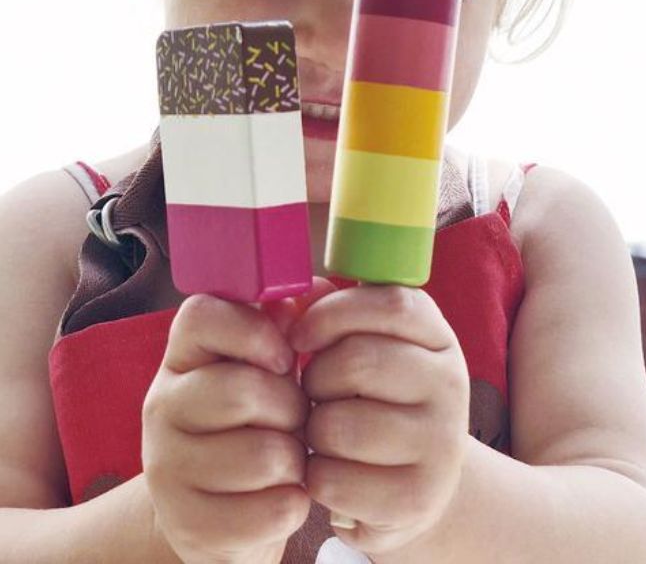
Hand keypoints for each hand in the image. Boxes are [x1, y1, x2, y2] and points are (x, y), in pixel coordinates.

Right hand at [141, 280, 332, 563]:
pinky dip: (294, 504)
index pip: (200, 315)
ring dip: (296, 458)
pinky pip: (270, 510)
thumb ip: (287, 322)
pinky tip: (285, 496)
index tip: (283, 357)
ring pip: (263, 455)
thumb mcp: (265, 366)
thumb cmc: (257, 420)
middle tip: (295, 418)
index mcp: (182, 356)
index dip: (253, 331)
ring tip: (290, 458)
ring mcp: (166, 469)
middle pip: (243, 390)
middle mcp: (161, 406)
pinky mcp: (188, 525)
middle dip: (290, 406)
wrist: (222, 508)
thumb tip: (314, 288)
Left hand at [289, 284, 470, 557]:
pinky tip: (330, 469)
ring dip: (313, 430)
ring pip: (340, 425)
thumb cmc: (375, 400)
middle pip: (358, 361)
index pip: (392, 305)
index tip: (300, 335)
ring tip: (324, 431)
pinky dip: (316, 475)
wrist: (416, 481)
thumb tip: (289, 299)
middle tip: (315, 393)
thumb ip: (329, 314)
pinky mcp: (417, 497)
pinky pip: (334, 479)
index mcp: (438, 337)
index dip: (334, 313)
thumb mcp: (365, 349)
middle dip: (316, 378)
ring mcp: (440, 443)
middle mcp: (450, 384)